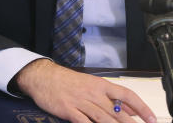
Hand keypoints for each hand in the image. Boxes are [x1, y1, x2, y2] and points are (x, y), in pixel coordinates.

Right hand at [15, 58, 155, 122]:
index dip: (141, 107)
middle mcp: (93, 94)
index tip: (151, 119)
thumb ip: (108, 97)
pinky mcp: (69, 110)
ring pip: (104, 119)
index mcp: (100, 85)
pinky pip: (84, 122)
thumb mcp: (89, 84)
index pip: (127, 95)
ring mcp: (81, 103)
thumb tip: (129, 110)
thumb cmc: (65, 80)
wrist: (41, 76)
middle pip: (118, 112)